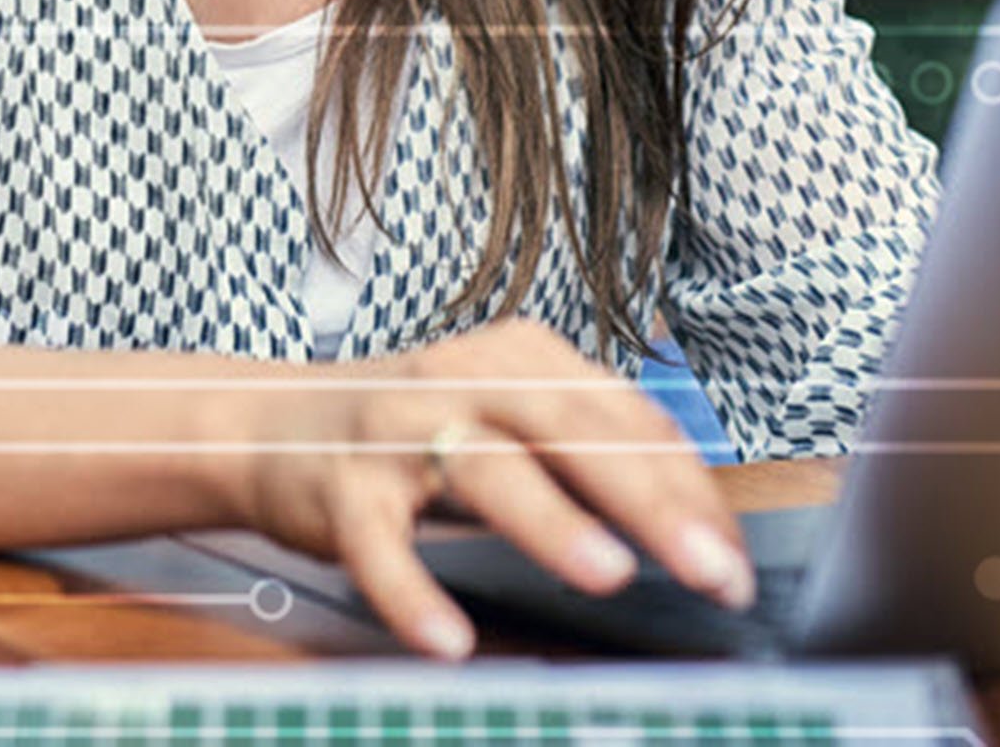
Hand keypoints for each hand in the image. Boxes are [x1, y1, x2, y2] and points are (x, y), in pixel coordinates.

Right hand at [223, 318, 752, 659]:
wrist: (265, 424)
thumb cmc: (410, 430)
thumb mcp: (504, 417)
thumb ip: (588, 454)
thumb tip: (703, 524)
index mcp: (520, 357)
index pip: (626, 419)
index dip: (689, 491)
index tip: (735, 560)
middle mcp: (462, 378)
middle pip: (570, 431)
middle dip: (651, 503)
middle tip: (713, 571)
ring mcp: (397, 430)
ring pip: (483, 470)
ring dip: (550, 523)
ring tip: (609, 574)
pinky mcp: (340, 488)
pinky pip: (379, 544)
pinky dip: (412, 594)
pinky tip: (447, 642)